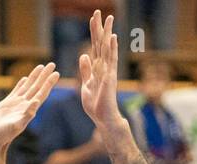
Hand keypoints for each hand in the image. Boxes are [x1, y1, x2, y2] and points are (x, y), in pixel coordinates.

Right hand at [0, 62, 59, 149]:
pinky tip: (25, 79)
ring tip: (41, 67)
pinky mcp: (7, 104)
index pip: (41, 93)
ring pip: (28, 87)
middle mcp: (24, 105)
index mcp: (29, 110)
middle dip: (44, 76)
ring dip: (35, 77)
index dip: (49, 83)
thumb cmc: (2, 135)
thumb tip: (36, 102)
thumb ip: (26, 115)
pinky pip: (17, 91)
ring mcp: (16, 104)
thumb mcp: (16, 126)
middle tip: (52, 64)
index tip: (56, 72)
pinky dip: (22, 84)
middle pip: (37, 87)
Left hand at [78, 12, 124, 136]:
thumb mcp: (86, 85)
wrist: (103, 118)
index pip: (94, 46)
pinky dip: (112, 49)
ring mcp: (108, 71)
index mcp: (96, 68)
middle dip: (99, 27)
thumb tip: (83, 56)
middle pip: (100, 43)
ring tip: (109, 18)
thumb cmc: (96, 104)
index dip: (93, 32)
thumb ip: (85, 71)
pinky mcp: (110, 78)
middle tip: (99, 11)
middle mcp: (104, 66)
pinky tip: (113, 37)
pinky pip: (111, 61)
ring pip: (106, 48)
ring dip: (107, 33)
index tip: (93, 19)